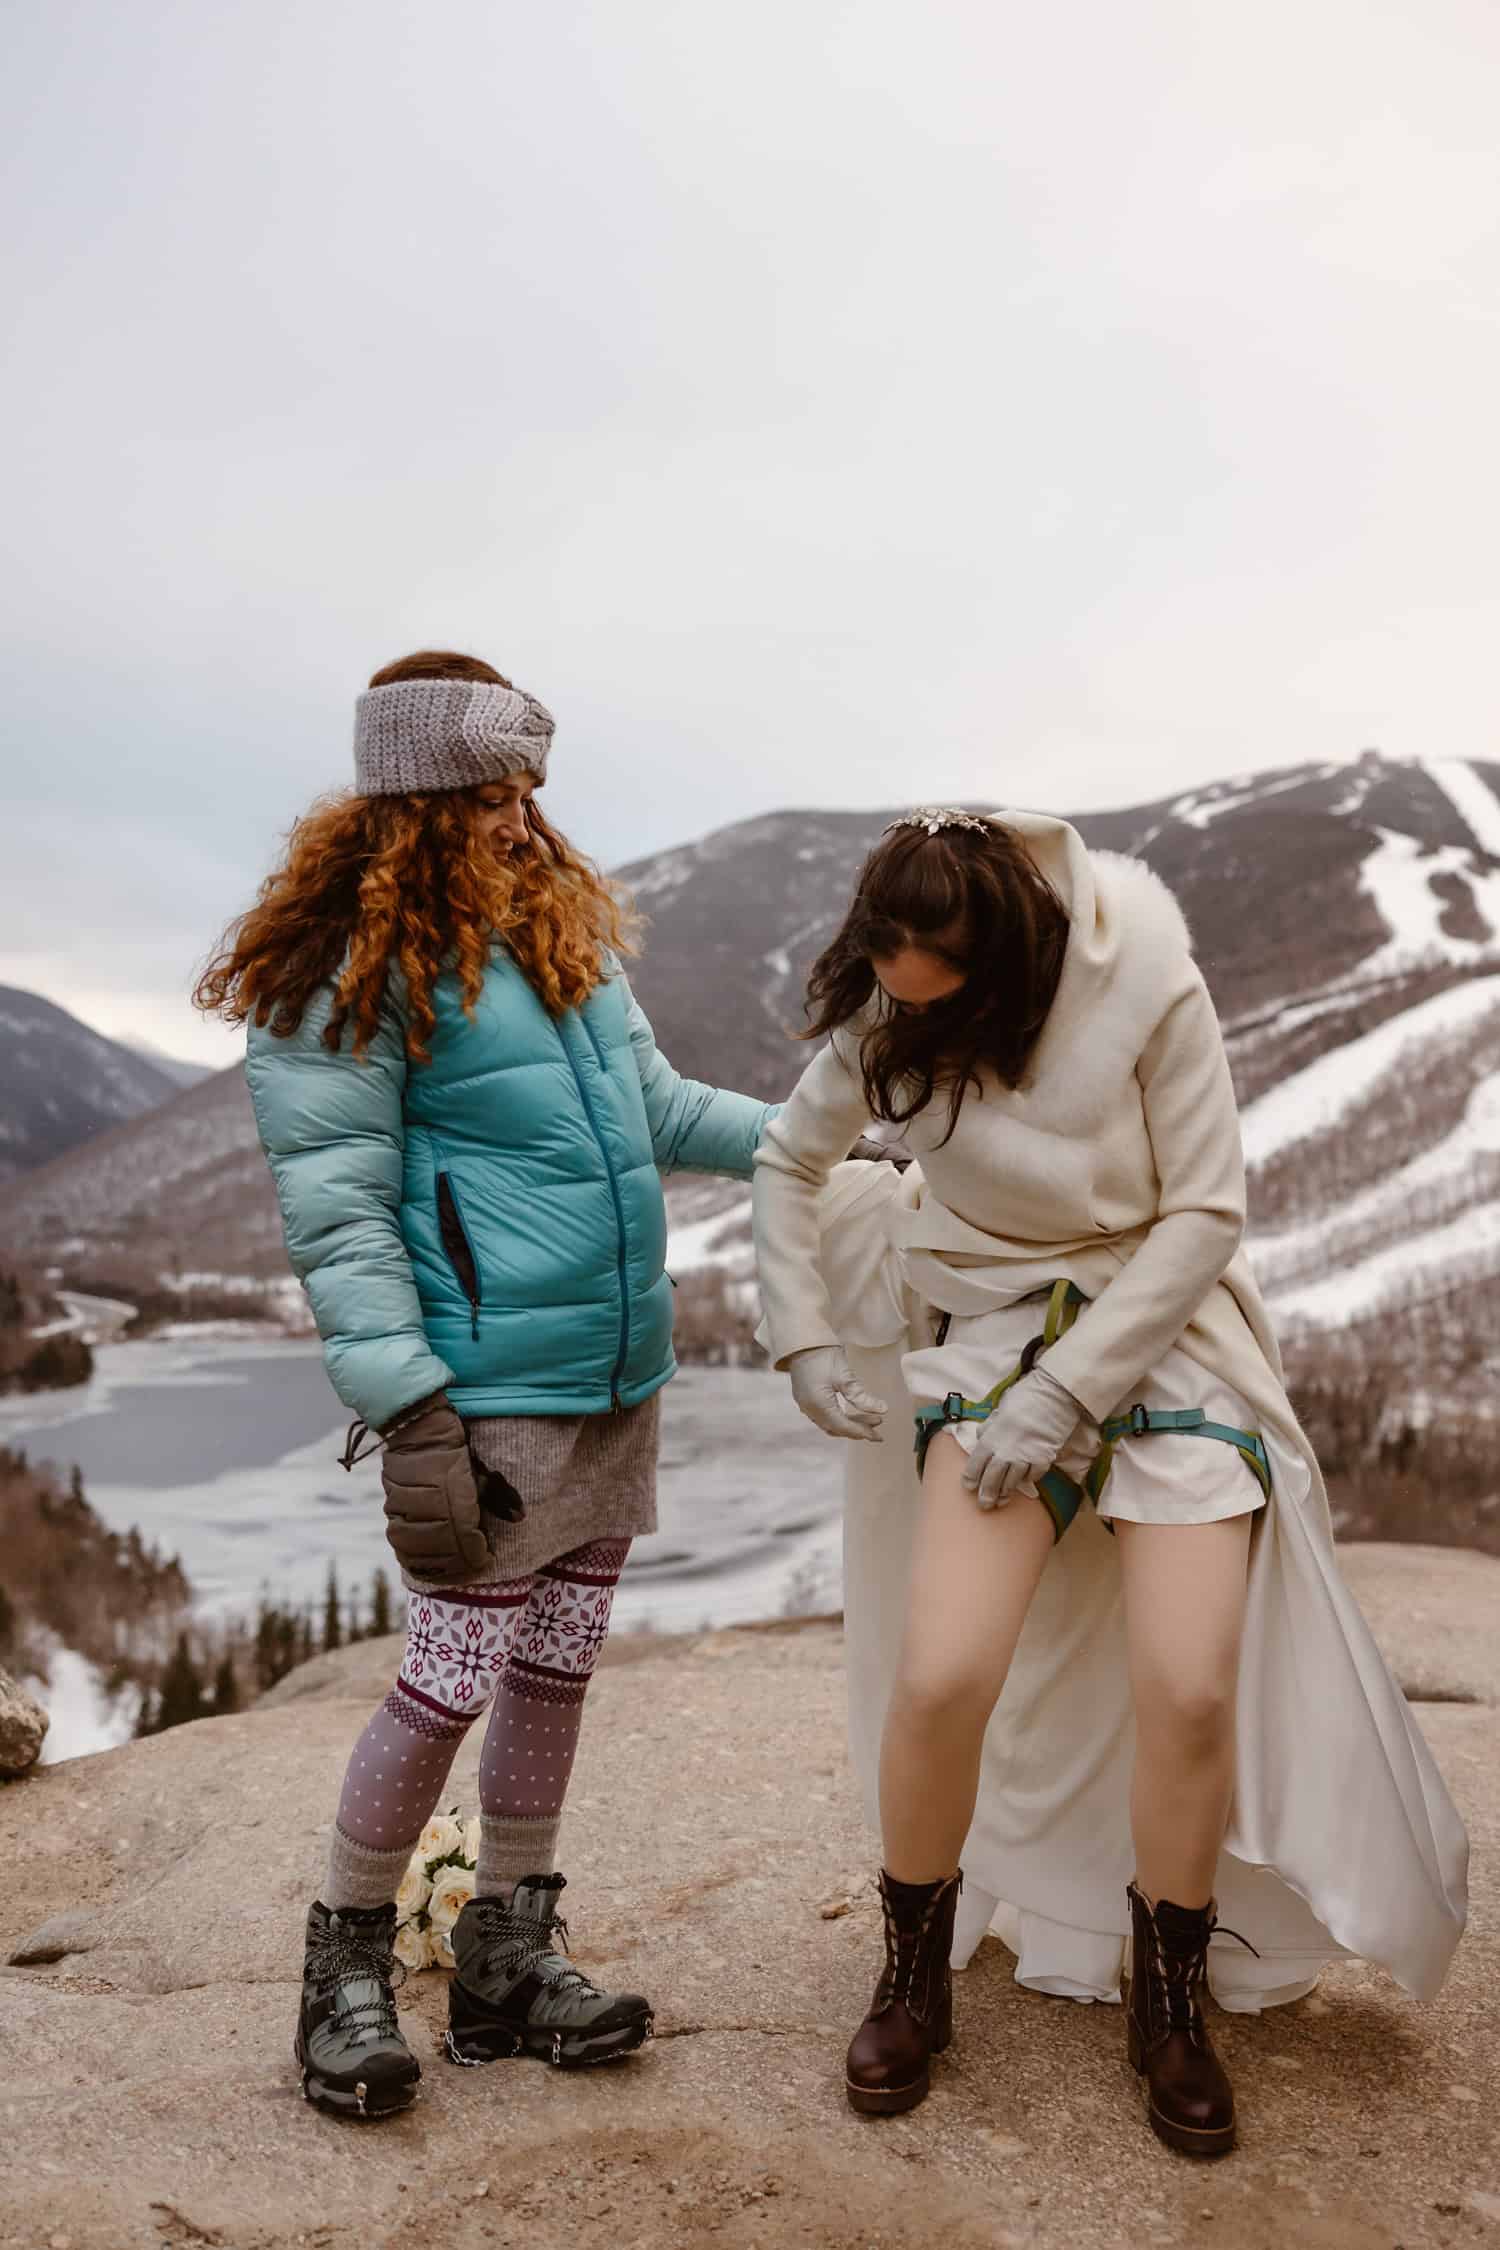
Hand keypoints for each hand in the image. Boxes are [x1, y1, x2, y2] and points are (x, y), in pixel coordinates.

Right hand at [378, 1393, 492, 1578]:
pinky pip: (399, 1543)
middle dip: (460, 1564)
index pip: (464, 1532)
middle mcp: (426, 1496)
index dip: (477, 1553)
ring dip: (437, 1566)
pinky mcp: (390, 1509)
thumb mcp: (482, 1470)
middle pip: (442, 1545)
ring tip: (453, 1572)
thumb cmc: (456, 1452)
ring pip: (418, 1548)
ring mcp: (403, 1504)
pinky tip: (428, 1567)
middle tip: (473, 1570)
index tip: (488, 1559)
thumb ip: (500, 1496)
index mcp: (452, 1485)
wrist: (418, 1430)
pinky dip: (414, 1560)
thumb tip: (519, 1518)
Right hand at [787, 1346, 887, 1440]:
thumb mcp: (845, 1376)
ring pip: (829, 1424)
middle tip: (877, 1426)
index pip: (844, 1426)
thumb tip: (883, 1411)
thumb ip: (862, 1397)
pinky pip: (823, 1416)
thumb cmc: (823, 1355)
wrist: (802, 1340)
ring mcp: (805, 1404)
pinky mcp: (805, 1398)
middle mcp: (809, 1409)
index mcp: (819, 1405)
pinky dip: (839, 1418)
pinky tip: (850, 1413)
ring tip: (868, 1420)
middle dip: (857, 1430)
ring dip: (849, 1424)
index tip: (879, 1435)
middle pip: (836, 1428)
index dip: (863, 1432)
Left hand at [960, 1365, 1086, 1510]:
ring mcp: (1025, 1457)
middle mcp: (1006, 1452)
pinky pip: (1034, 1475)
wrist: (1053, 1396)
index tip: (968, 1486)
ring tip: (1002, 1501)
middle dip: (987, 1494)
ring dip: (1006, 1492)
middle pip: (993, 1479)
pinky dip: (1028, 1480)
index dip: (971, 1477)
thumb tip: (982, 1435)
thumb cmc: (1024, 1398)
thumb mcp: (999, 1410)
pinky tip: (1025, 1482)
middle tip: (984, 1505)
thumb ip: (990, 1427)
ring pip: (1013, 1481)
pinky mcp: (1043, 1459)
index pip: (976, 1464)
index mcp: (992, 1439)